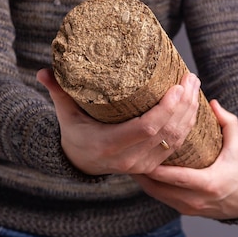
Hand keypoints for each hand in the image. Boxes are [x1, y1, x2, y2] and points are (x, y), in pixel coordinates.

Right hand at [36, 68, 200, 174]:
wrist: (81, 163)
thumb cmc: (75, 133)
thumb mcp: (65, 114)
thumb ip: (58, 92)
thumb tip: (43, 71)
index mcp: (109, 145)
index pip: (146, 128)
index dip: (166, 109)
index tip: (177, 87)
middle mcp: (129, 159)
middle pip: (166, 132)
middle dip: (184, 104)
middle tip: (190, 77)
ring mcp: (143, 165)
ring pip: (175, 139)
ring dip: (190, 113)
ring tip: (194, 86)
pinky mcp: (152, 165)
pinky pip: (176, 146)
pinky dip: (187, 126)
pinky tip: (192, 106)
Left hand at [133, 100, 237, 219]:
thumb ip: (228, 123)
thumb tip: (212, 102)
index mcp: (210, 184)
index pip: (178, 176)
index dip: (159, 167)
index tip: (143, 153)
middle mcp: (196, 200)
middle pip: (161, 187)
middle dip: (142, 171)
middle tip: (127, 153)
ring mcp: (188, 208)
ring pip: (156, 194)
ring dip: (142, 178)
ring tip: (128, 159)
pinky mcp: (183, 211)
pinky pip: (160, 198)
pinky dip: (149, 185)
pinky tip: (139, 170)